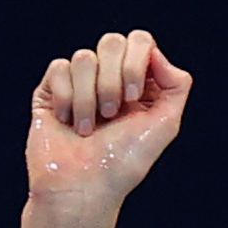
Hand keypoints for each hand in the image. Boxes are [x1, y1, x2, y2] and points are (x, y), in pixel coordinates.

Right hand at [26, 31, 190, 211]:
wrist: (83, 186)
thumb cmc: (124, 163)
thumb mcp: (166, 125)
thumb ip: (176, 84)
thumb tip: (155, 52)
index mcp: (140, 86)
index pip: (139, 42)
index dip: (136, 63)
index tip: (134, 97)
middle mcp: (110, 80)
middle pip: (112, 41)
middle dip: (113, 79)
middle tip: (112, 113)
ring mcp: (80, 83)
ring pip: (83, 57)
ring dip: (89, 98)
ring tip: (89, 128)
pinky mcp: (52, 89)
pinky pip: (59, 68)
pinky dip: (67, 99)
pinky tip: (68, 123)